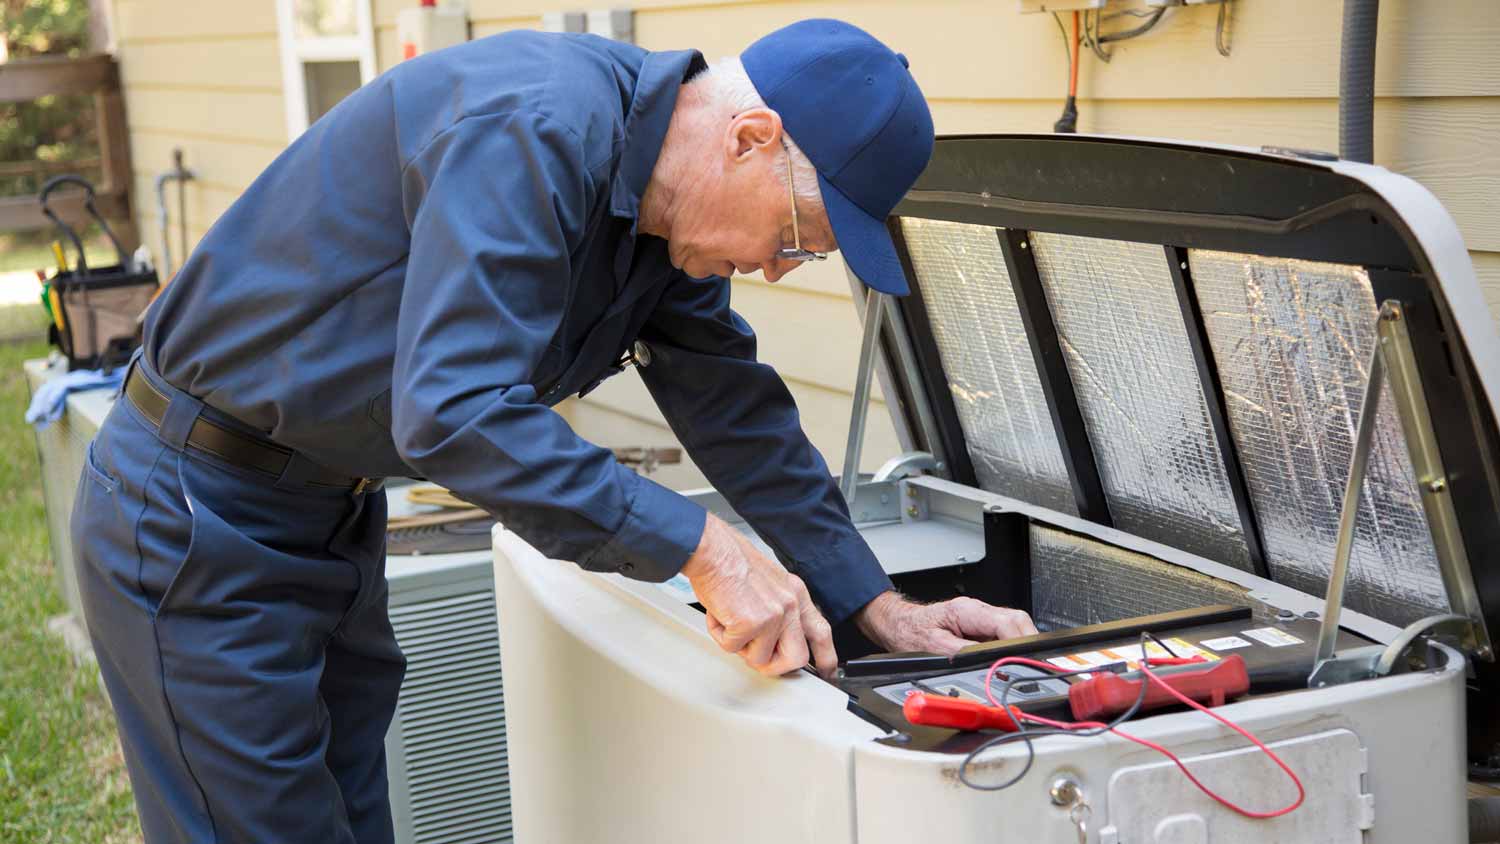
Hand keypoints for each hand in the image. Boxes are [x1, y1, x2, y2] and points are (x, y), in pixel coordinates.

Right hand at [680, 514, 837, 677]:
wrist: (711, 549)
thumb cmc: (730, 561)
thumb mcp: (769, 582)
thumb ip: (779, 609)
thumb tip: (773, 639)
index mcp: (796, 593)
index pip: (821, 632)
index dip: (825, 659)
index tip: (825, 672)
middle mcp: (790, 604)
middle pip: (797, 658)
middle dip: (774, 666)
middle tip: (756, 657)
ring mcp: (773, 615)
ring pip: (760, 658)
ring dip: (740, 646)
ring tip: (730, 620)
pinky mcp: (751, 623)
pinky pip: (733, 648)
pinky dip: (720, 636)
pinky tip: (719, 614)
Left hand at [854, 591, 1037, 654]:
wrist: (898, 625)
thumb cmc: (911, 633)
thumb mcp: (935, 648)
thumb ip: (964, 655)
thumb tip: (989, 663)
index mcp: (968, 611)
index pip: (1008, 621)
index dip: (1021, 641)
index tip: (1027, 657)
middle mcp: (977, 610)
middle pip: (1017, 620)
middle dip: (1029, 641)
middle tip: (1034, 663)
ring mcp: (980, 616)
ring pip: (1014, 625)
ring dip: (1021, 644)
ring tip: (1023, 663)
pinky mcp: (980, 625)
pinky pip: (1004, 632)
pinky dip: (1010, 646)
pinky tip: (1008, 659)